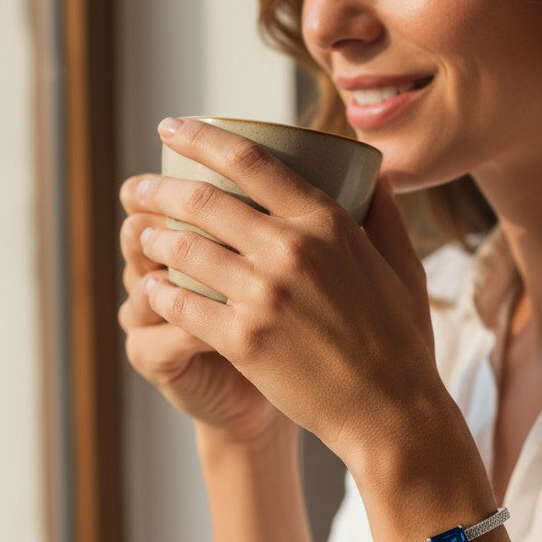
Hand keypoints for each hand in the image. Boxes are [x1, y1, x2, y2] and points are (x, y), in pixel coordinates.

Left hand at [119, 117, 438, 467]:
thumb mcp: (405, 266)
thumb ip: (385, 213)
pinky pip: (182, 306)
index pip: (249, 160)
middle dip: (158, 188)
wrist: (392, 414)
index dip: (200, 137)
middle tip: (137, 187)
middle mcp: (290, 250)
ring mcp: (263, 296)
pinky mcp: (242, 341)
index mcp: (328, 223)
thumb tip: (376, 171)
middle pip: (202, 200)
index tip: (171, 127)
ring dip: (153, 239)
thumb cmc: (402, 342)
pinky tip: (150, 288)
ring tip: (142, 237)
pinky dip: (159, 293)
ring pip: (184, 251)